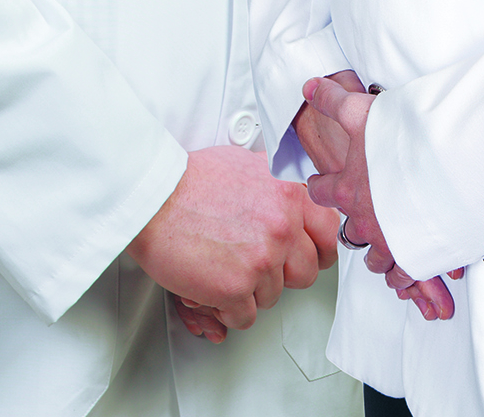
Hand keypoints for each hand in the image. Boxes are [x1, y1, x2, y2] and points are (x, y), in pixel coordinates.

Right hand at [129, 145, 338, 334]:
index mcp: (289, 193)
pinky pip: (245, 316)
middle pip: (305, 273)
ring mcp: (261, 259)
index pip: (329, 233)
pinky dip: (228, 308)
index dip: (318, 249)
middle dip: (281, 274)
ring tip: (224, 267)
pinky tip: (213, 286)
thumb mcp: (250, 165)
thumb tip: (294, 204)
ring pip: (273, 297)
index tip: (306, 254)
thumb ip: (278, 187)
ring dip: (250, 290)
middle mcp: (281, 225)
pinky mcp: (236, 288)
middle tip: (256, 265)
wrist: (154, 198)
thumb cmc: (191, 180)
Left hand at [301, 75, 457, 322]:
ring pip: (375, 259)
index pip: (320, 191)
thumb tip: (309, 86)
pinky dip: (406, 274)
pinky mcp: (416, 257)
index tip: (321, 184)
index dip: (320, 185)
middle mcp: (364, 220)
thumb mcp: (361, 112)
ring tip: (384, 246)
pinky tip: (410, 269)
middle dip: (354, 225)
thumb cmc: (402, 141)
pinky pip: (404, 276)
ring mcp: (390, 242)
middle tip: (361, 218)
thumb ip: (332, 100)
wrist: (447, 167)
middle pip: (349, 232)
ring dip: (378, 252)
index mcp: (346, 188)